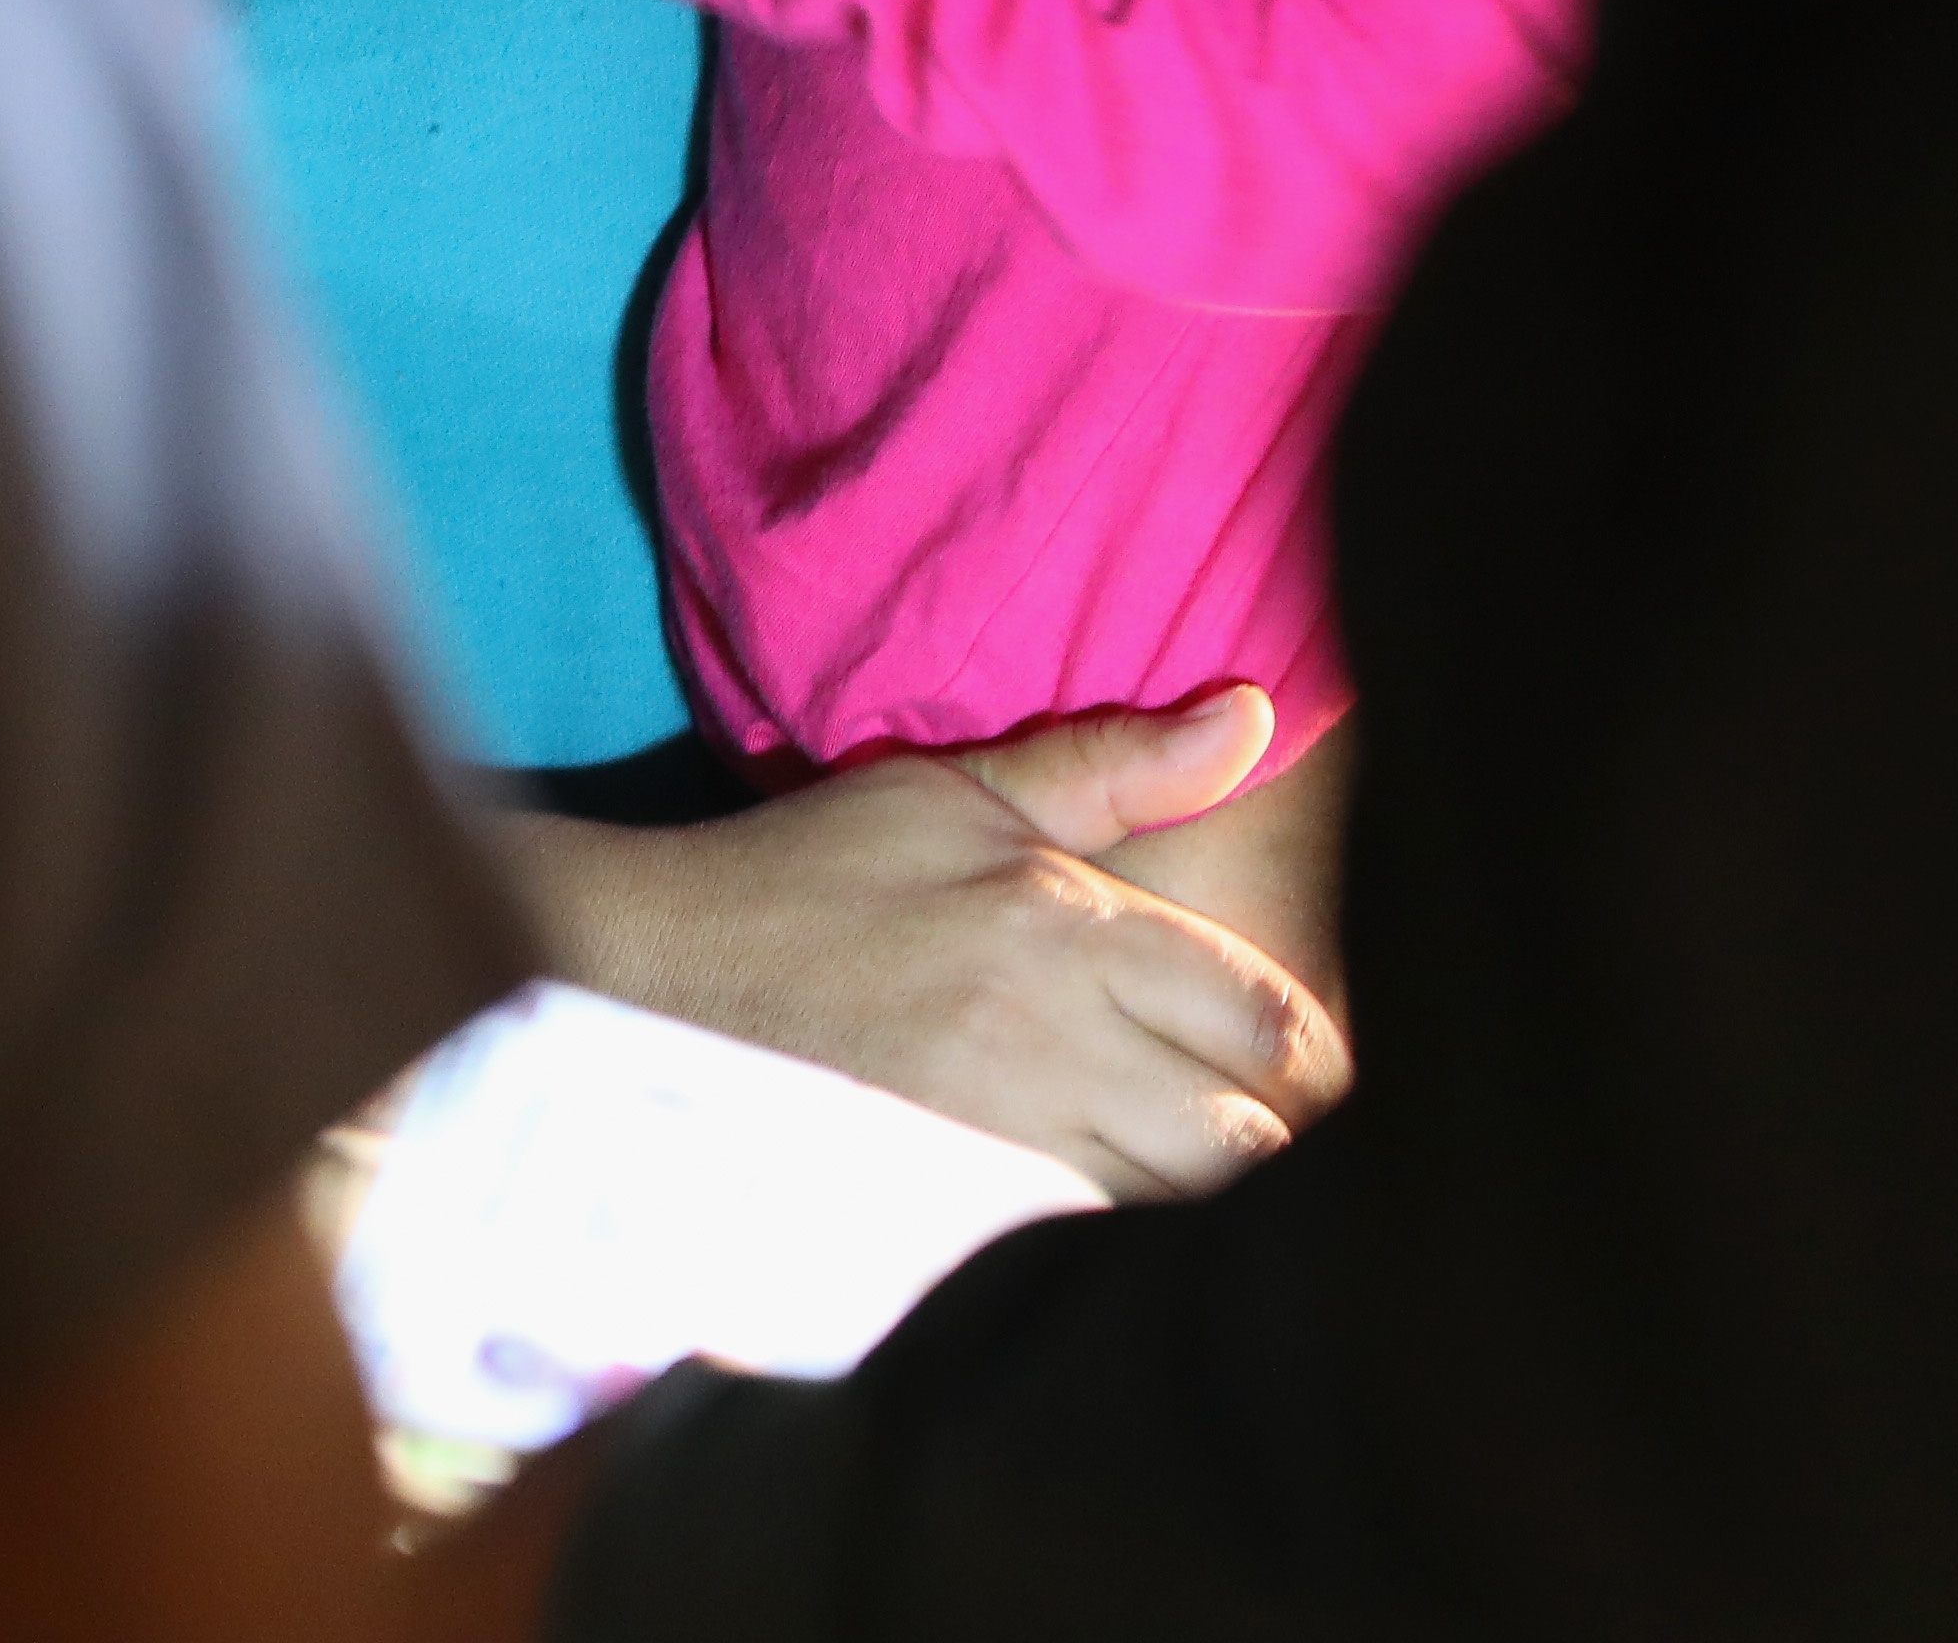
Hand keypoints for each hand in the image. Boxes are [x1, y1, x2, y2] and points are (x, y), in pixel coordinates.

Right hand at [491, 693, 1352, 1198]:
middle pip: (1238, 1137)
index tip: (1299, 1045)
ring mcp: (993, 1142)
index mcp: (1060, 928)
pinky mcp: (945, 1210)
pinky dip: (1109, 1216)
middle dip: (1266, 1124)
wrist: (651, 977)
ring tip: (1174, 1132)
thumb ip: (1114, 764)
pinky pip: (1079, 1238)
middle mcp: (1044, 1045)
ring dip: (1193, 1176)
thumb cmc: (811, 874)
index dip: (1306, 1046)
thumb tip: (1253, 718)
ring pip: (1168, 1201)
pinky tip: (1090, 1177)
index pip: (1257, 1017)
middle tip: (1252, 1099)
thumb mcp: (956, 791)